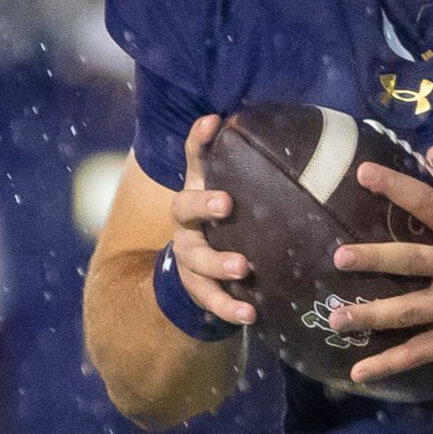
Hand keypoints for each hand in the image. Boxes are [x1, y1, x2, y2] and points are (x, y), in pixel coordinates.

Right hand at [169, 115, 256, 328]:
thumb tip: (230, 119)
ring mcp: (189, 258)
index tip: (213, 122)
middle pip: (183, 210)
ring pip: (195, 260)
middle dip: (203, 206)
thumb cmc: (221, 222)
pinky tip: (250, 314)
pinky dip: (229, 307)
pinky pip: (210, 300)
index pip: (194, 160)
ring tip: (242, 268)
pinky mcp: (198, 289)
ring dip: (218, 264)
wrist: (198, 273)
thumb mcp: (222, 191)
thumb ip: (224, 161)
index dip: (198, 143)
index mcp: (196, 195)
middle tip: (226, 204)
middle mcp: (186, 225)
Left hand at [327, 146, 432, 384]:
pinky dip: (392, 363)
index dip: (397, 187)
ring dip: (374, 315)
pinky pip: (423, 351)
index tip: (363, 173)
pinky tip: (359, 371)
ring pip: (413, 310)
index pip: (429, 203)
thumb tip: (431, 152)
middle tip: (339, 258)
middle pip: (413, 260)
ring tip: (336, 318)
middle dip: (376, 259)